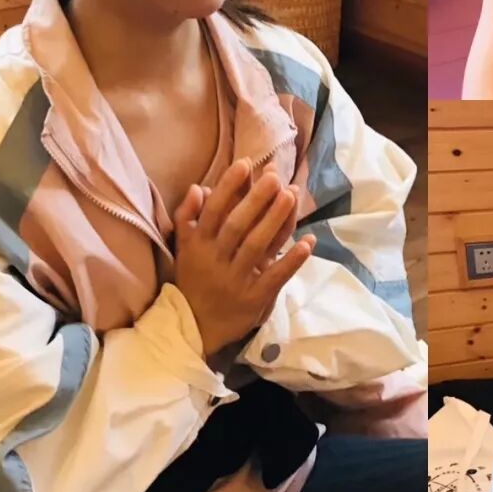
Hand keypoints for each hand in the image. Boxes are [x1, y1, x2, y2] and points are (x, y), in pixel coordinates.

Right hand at [173, 164, 315, 358]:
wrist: (195, 327)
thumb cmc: (194, 279)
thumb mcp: (184, 248)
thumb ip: (188, 216)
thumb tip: (200, 186)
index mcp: (199, 245)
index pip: (214, 211)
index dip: (229, 187)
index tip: (245, 164)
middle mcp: (216, 260)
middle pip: (238, 225)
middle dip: (256, 199)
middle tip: (275, 177)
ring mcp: (236, 280)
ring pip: (257, 246)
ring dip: (276, 220)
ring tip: (292, 195)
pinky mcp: (255, 299)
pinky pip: (275, 276)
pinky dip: (292, 259)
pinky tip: (308, 241)